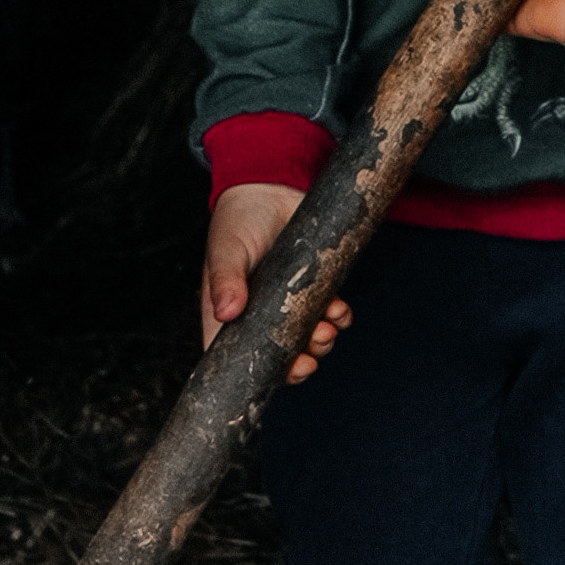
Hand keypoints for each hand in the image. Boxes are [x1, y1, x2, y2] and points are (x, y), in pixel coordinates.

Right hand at [200, 183, 352, 384]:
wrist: (273, 186)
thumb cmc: (239, 219)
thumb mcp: (227, 248)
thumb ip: (225, 279)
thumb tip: (226, 312)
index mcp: (228, 311)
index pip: (234, 356)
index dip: (254, 374)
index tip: (276, 378)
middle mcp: (257, 313)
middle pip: (276, 355)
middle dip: (296, 364)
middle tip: (309, 360)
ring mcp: (286, 303)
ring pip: (305, 338)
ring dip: (320, 342)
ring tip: (327, 330)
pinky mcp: (312, 287)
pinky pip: (327, 313)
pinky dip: (336, 317)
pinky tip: (339, 310)